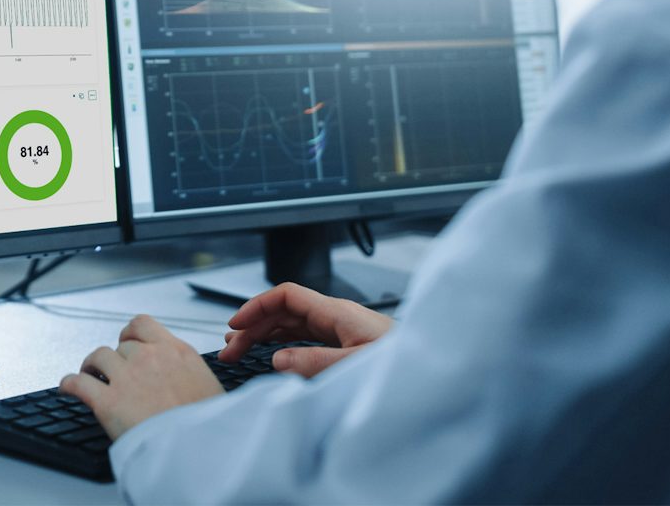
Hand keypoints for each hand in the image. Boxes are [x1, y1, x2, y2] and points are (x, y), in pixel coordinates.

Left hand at [59, 314, 222, 440]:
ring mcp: (127, 378)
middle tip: (112, 371)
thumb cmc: (212, 429)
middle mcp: (150, 358)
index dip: (129, 334)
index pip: (143, 325)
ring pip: (98, 358)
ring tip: (90, 375)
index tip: (127, 342)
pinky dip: (69, 384)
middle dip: (116, 358)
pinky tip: (67, 388)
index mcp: (177, 353)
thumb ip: (192, 376)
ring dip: (91, 366)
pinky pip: (78, 383)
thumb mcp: (212, 390)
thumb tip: (189, 382)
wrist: (201, 451)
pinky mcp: (107, 402)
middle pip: (121, 346)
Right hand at [219, 282, 392, 376]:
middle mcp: (338, 316)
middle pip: (284, 310)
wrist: (440, 373)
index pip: (286, 296)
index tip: (235, 326)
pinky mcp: (348, 344)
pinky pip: (306, 337)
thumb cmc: (405, 365)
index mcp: (338, 313)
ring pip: (293, 324)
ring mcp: (343, 329)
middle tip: (229, 349)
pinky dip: (283, 343)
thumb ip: (315, 362)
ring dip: (264, 335)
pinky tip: (273, 354)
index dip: (256, 307)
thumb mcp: (356, 366)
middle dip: (253, 325)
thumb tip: (277, 359)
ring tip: (240, 349)